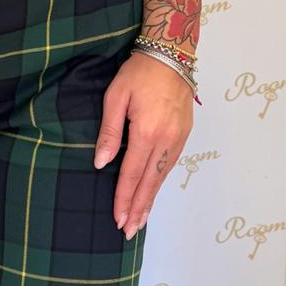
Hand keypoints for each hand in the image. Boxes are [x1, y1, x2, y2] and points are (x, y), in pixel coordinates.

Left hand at [94, 48, 194, 238]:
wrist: (171, 54)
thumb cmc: (138, 73)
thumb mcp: (115, 98)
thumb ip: (109, 132)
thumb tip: (102, 163)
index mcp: (147, 132)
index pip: (132, 174)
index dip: (124, 199)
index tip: (117, 219)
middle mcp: (166, 140)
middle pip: (150, 182)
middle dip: (138, 208)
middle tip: (129, 231)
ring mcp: (178, 138)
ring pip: (162, 177)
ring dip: (150, 199)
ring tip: (140, 219)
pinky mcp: (184, 134)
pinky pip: (170, 165)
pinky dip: (160, 182)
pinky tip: (153, 192)